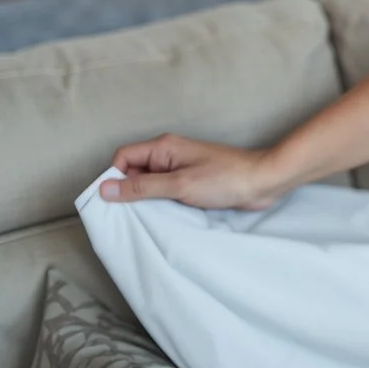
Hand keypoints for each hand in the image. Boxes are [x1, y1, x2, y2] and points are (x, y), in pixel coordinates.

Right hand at [100, 133, 286, 210]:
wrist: (263, 182)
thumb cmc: (225, 178)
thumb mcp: (179, 185)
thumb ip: (141, 187)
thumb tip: (105, 188)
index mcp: (163, 147)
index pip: (123, 157)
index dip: (114, 177)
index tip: (112, 201)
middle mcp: (169, 155)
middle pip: (134, 171)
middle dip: (127, 191)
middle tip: (125, 216)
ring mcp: (181, 169)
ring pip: (149, 184)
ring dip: (144, 200)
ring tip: (143, 219)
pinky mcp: (191, 183)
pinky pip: (165, 192)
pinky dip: (160, 203)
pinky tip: (161, 218)